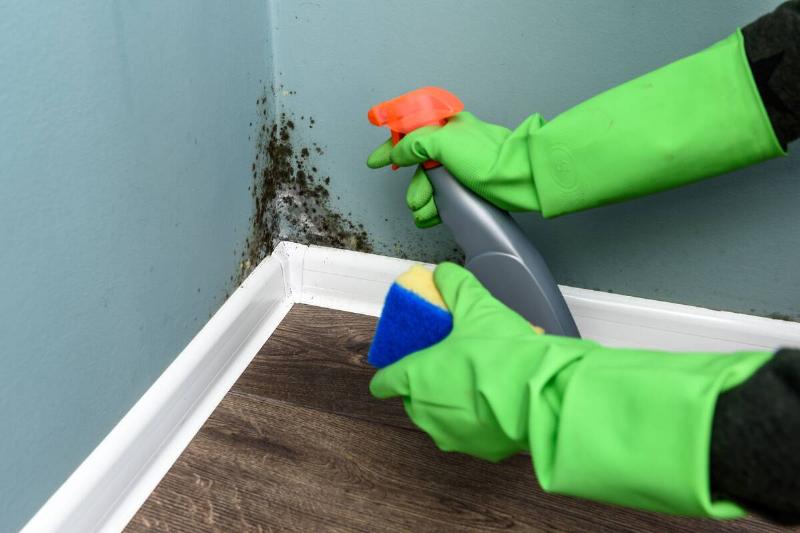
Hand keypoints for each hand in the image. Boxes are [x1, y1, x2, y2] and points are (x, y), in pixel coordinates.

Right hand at [367, 112, 543, 227]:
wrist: (518, 180)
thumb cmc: (487, 158)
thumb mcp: (442, 143)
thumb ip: (414, 145)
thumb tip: (397, 153)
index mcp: (446, 126)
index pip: (409, 133)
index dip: (391, 147)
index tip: (375, 162)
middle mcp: (452, 143)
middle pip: (418, 165)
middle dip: (416, 186)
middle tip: (416, 201)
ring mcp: (461, 165)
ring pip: (431, 183)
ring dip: (424, 200)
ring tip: (426, 213)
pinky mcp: (469, 184)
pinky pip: (444, 195)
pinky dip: (436, 207)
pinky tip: (434, 217)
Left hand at [369, 262, 562, 460]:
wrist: (543, 396)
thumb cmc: (502, 353)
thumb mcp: (477, 306)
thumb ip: (455, 284)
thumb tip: (444, 273)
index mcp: (414, 379)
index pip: (383, 382)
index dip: (392, 370)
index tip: (405, 362)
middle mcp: (425, 413)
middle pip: (414, 398)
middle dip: (430, 382)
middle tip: (453, 361)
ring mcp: (451, 435)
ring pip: (443, 416)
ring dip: (455, 401)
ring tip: (482, 378)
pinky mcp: (479, 451)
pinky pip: (473, 430)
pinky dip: (481, 417)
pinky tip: (502, 398)